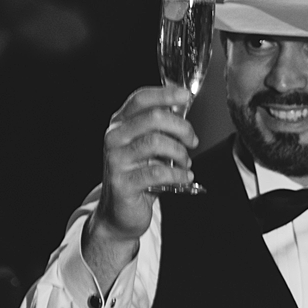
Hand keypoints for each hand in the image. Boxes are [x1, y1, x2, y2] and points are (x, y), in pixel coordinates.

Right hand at [94, 84, 196, 242]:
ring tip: (185, 163)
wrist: (119, 213)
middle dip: (181, 127)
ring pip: (155, 142)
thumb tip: (182, 105)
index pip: (140, 99)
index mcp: (120, 125)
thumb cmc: (139, 175)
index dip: (165, 94)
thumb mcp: (148, 147)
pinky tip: (185, 177)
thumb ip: (161, 127)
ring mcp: (115, 160)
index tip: (185, 96)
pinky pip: (157, 172)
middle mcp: (114, 138)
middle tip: (192, 140)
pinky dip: (177, 174)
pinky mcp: (122, 183)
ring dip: (179, 152)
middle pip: (153, 118)